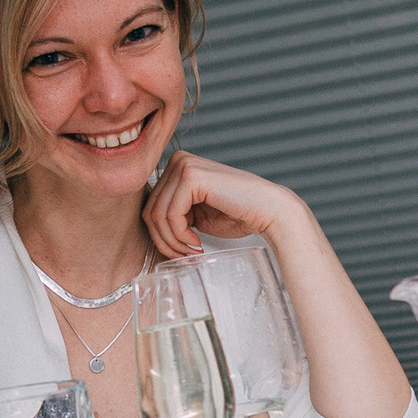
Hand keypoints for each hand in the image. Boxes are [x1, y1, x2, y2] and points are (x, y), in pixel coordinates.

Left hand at [141, 149, 309, 256]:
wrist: (269, 211)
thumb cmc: (237, 215)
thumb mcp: (195, 214)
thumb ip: (173, 214)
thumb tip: (147, 227)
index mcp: (177, 168)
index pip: (150, 206)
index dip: (160, 235)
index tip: (180, 252)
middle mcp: (177, 161)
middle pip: (149, 210)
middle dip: (164, 241)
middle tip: (184, 256)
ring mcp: (183, 165)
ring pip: (157, 215)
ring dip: (173, 242)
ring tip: (192, 251)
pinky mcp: (191, 176)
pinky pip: (170, 215)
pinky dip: (180, 236)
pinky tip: (198, 242)